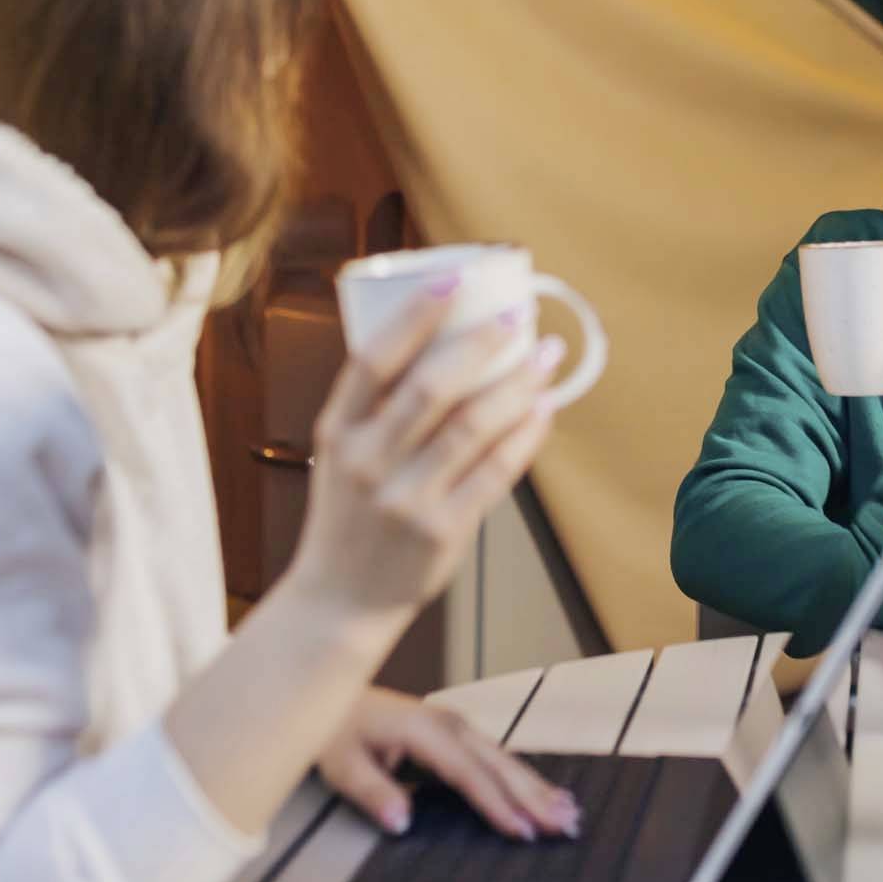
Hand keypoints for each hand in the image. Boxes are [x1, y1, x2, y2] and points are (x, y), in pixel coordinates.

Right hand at [288, 282, 562, 617]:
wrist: (338, 600)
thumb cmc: (348, 514)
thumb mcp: (340, 454)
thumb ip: (379, 407)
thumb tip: (453, 340)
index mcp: (336, 431)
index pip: (373, 359)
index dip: (416, 315)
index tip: (453, 280)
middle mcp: (367, 461)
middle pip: (431, 387)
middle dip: (481, 344)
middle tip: (516, 317)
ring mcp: (405, 499)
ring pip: (472, 427)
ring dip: (517, 385)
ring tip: (546, 356)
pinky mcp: (442, 530)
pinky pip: (495, 471)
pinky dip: (525, 435)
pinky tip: (544, 409)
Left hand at [320, 687, 580, 840]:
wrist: (332, 692)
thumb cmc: (335, 729)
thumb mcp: (342, 764)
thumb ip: (373, 792)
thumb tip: (402, 822)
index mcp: (425, 731)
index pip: (468, 774)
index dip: (496, 805)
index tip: (522, 831)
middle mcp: (449, 724)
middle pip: (499, 764)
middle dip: (534, 796)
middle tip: (566, 825)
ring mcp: (455, 724)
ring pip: (504, 758)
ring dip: (537, 786)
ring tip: (569, 812)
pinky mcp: (455, 730)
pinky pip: (495, 755)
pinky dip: (522, 776)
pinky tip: (542, 791)